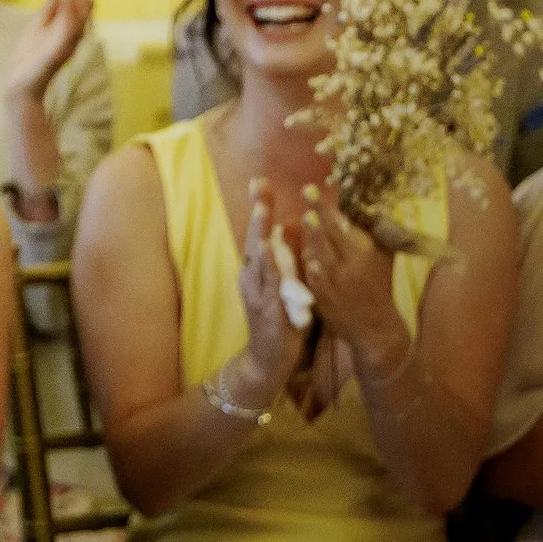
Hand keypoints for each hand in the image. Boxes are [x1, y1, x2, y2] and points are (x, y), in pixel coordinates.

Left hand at [4, 0, 94, 101]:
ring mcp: (65, 47)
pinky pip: (67, 37)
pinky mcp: (55, 57)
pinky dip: (68, 19)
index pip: (79, 3)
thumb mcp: (35, 29)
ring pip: (79, 19)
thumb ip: (47, 13)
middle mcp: (71, 37)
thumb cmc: (28, 60)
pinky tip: (64, 1)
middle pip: (84, 8)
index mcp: (66, 29)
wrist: (17, 86)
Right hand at [227, 180, 303, 407]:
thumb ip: (285, 262)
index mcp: (256, 271)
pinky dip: (267, 263)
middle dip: (258, 210)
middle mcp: (252, 277)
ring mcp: (256, 292)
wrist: (267, 360)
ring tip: (263, 209)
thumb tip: (290, 231)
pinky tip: (269, 248)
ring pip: (258, 257)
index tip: (262, 181)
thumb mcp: (282, 288)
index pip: (258, 232)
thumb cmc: (279, 322)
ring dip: (259, 232)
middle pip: (254, 237)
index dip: (259, 206)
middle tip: (260, 185)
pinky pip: (268, 282)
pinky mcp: (265, 307)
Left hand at [296, 184, 409, 377]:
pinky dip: (315, 272)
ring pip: (324, 256)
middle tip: (307, 192)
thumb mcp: (380, 260)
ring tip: (308, 218)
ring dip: (316, 238)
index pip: (341, 225)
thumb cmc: (377, 287)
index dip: (327, 207)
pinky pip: (318, 282)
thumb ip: (368, 235)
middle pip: (332, 236)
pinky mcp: (327, 300)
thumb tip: (358, 209)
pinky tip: (309, 261)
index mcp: (364, 254)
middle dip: (320, 214)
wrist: (376, 329)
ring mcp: (339, 284)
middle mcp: (352, 267)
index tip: (313, 188)